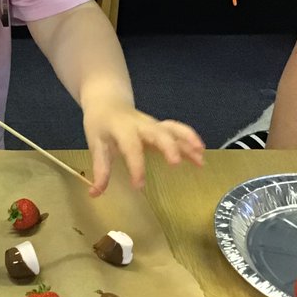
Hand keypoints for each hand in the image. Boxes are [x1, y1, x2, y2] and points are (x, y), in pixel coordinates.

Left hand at [83, 104, 204, 196]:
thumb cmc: (101, 124)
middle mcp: (141, 125)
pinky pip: (178, 131)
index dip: (136, 166)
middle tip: (176, 163)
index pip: (131, 147)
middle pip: (158, 132)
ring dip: (187, 142)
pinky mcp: (162, 127)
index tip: (139, 186)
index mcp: (122, 129)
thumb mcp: (95, 144)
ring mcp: (154, 124)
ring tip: (200, 159)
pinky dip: (190, 140)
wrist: (108, 102)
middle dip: (168, 146)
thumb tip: (95, 194)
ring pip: (173, 129)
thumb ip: (100, 169)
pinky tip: (200, 155)